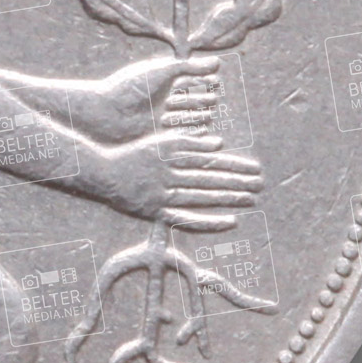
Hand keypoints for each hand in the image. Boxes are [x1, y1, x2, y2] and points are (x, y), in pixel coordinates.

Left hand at [88, 54, 220, 142]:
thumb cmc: (130, 86)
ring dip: (193, 116)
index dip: (204, 82)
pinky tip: (198, 131)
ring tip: (187, 114)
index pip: (195, 81)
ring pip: (193, 118)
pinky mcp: (161, 134)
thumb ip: (190, 67)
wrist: (106, 112)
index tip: (210, 82)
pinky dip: (193, 134)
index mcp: (166, 81)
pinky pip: (184, 134)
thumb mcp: (161, 72)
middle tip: (192, 100)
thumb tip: (219, 63)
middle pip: (196, 100)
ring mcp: (165, 117)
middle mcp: (167, 98)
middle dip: (198, 100)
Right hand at [98, 131, 262, 225]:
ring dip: (228, 198)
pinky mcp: (155, 212)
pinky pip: (186, 218)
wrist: (101, 172)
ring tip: (251, 200)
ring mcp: (162, 194)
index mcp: (171, 154)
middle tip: (260, 185)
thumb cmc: (132, 154)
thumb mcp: (158, 141)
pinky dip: (208, 220)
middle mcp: (169, 174)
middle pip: (209, 178)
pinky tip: (229, 221)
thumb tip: (217, 142)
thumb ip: (187, 140)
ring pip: (202, 196)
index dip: (233, 164)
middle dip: (237, 181)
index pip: (209, 159)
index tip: (254, 168)